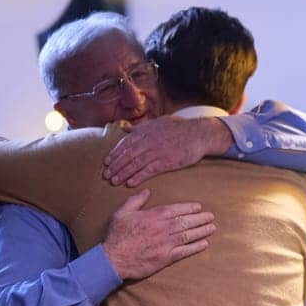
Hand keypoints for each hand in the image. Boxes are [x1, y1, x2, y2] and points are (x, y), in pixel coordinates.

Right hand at [100, 190, 214, 281]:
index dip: (190, 208)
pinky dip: (196, 247)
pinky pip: (185, 251)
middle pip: (187, 221)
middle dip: (201, 218)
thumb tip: (147, 191)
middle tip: (211, 217)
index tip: (199, 207)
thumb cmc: (117, 235)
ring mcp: (167, 243)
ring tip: (212, 228)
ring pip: (189, 235)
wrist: (114, 258)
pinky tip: (205, 244)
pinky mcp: (167, 257)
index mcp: (154, 215)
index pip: (177, 209)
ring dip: (202, 231)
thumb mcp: (123, 212)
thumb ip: (136, 200)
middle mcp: (164, 228)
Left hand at [104, 117, 232, 186]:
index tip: (106, 162)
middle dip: (116, 166)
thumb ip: (140, 127)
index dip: (115, 153)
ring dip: (123, 173)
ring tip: (114, 181)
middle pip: (128, 154)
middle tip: (106, 175)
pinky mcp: (168, 161)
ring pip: (136, 163)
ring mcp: (158, 151)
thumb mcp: (158, 122)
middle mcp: (150, 141)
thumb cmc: (179, 128)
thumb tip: (125, 128)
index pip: (126, 143)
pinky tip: (130, 183)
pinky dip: (139, 176)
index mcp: (146, 131)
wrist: (199, 134)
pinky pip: (150, 170)